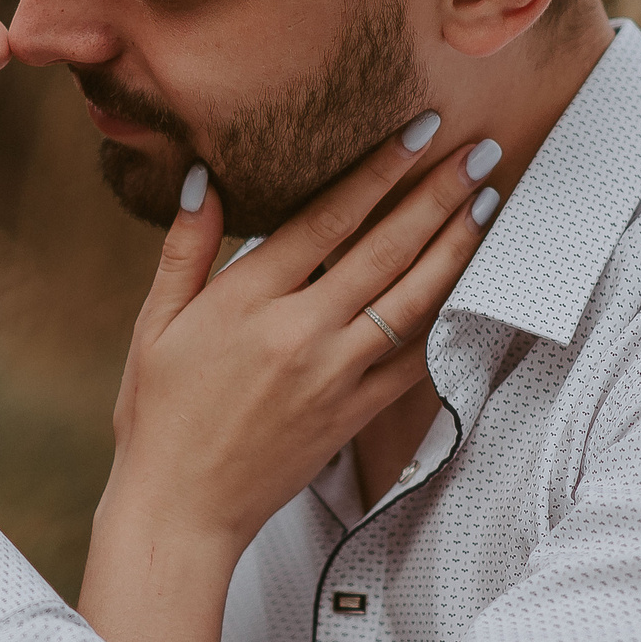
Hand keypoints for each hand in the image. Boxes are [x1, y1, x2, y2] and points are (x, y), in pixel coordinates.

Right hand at [79, 119, 496, 641]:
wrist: (182, 509)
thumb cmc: (158, 413)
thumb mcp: (154, 323)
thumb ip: (186, 248)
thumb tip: (205, 178)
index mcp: (246, 301)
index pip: (327, 219)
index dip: (378, 170)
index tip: (418, 131)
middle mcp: (299, 334)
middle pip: (385, 251)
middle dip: (437, 195)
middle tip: (478, 151)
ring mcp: (334, 377)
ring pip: (412, 301)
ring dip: (456, 248)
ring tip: (486, 203)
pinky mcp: (354, 415)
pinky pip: (413, 361)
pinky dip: (444, 320)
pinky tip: (467, 284)